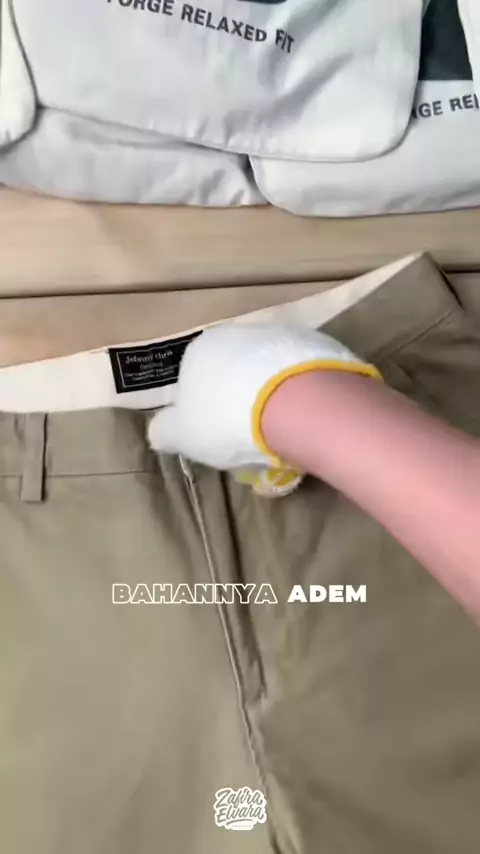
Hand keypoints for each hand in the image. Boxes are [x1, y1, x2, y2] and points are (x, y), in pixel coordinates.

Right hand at [148, 323, 378, 491]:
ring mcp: (283, 335)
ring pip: (272, 369)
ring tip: (285, 430)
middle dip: (242, 399)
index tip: (218, 435)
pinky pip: (305, 373)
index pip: (196, 378)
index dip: (205, 409)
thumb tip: (160, 429)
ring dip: (275, 393)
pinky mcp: (321, 345)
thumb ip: (165, 430)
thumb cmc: (227, 420)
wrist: (296, 403)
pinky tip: (309, 417)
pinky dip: (304, 392)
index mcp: (201, 349)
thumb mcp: (182, 435)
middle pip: (236, 371)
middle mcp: (239, 333)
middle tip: (253, 435)